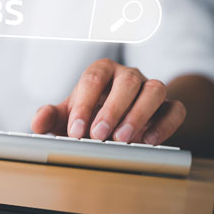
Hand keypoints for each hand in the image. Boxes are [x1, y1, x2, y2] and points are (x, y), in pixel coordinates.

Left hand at [31, 59, 185, 144]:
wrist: (113, 125)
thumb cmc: (86, 117)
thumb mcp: (65, 118)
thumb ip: (49, 117)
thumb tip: (37, 121)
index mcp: (101, 71)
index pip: (94, 79)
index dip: (85, 104)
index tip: (76, 130)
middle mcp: (128, 75)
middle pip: (127, 81)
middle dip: (112, 109)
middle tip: (98, 135)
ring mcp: (151, 89)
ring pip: (155, 90)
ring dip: (139, 114)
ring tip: (122, 139)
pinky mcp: (168, 107)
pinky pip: (176, 109)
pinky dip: (166, 124)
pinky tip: (149, 141)